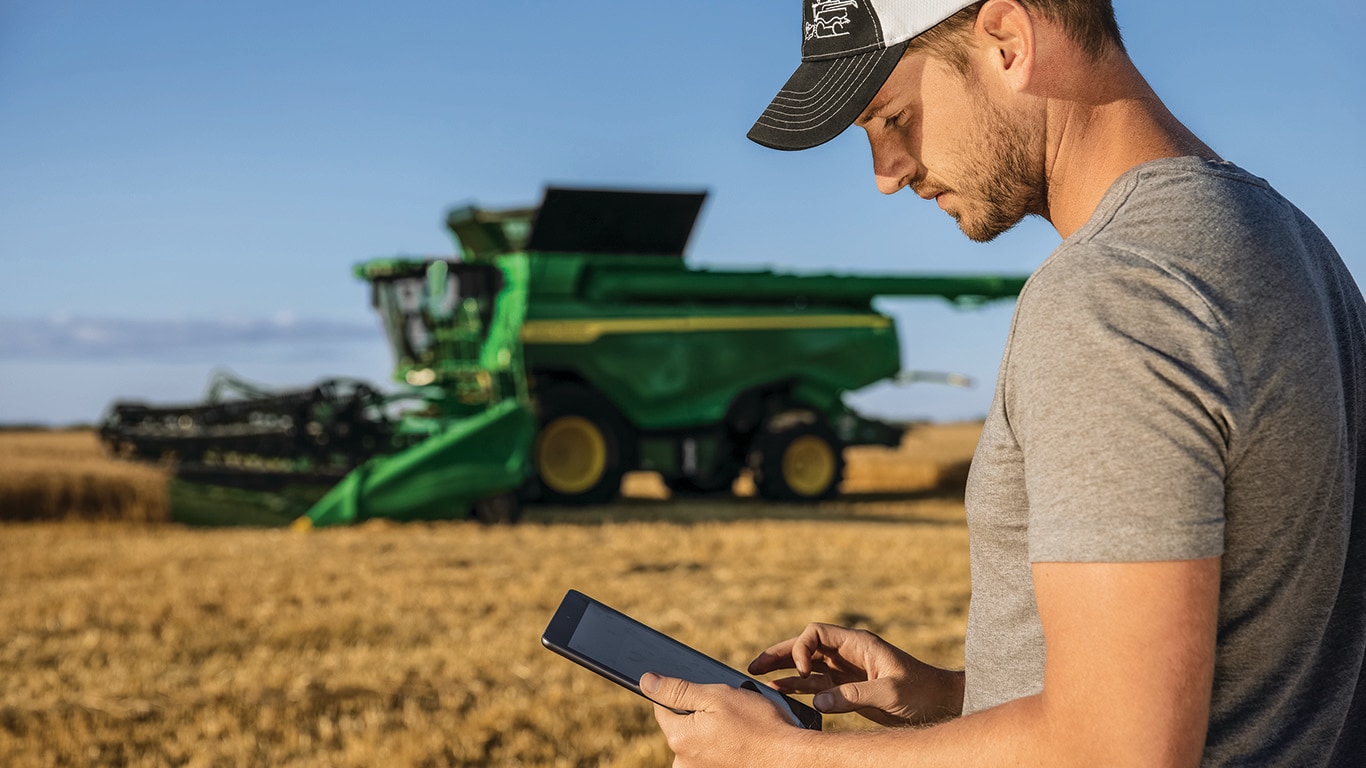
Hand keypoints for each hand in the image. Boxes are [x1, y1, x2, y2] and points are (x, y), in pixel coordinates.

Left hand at [640, 672, 804, 766]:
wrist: (790, 757)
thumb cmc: (758, 725)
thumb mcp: (717, 696)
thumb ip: (677, 690)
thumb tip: (647, 682)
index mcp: (679, 737)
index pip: (663, 708)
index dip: (680, 693)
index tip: (702, 693)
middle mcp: (684, 762)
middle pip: (682, 728)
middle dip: (700, 716)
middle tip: (729, 711)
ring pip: (699, 743)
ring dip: (713, 733)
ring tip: (740, 728)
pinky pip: (712, 757)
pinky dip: (724, 747)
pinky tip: (742, 742)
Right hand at [748, 622, 962, 726]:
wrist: (940, 704)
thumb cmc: (921, 692)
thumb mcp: (889, 693)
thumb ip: (851, 696)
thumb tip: (816, 701)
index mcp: (858, 644)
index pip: (816, 634)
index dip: (801, 648)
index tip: (802, 672)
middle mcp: (848, 654)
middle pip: (806, 646)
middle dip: (780, 654)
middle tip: (754, 665)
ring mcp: (847, 671)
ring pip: (807, 666)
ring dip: (784, 671)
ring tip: (758, 678)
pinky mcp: (848, 689)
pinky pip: (817, 685)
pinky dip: (798, 688)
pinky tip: (780, 692)